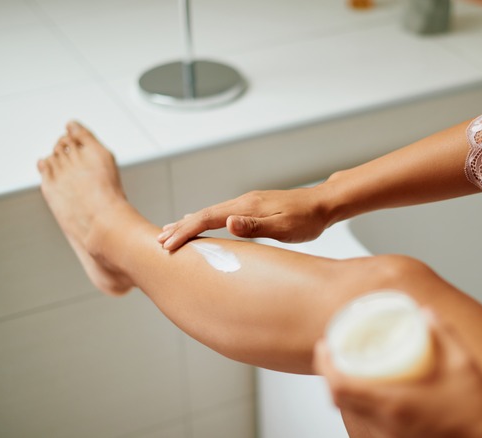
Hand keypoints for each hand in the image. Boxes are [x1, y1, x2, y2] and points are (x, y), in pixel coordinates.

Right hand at [157, 187, 332, 249]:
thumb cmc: (307, 220)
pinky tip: (201, 224)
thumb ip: (254, 226)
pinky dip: (204, 221)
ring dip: (189, 224)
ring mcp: (247, 203)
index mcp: (246, 207)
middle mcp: (242, 202)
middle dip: (180, 228)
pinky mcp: (252, 207)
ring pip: (211, 213)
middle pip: (203, 214)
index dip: (185, 232)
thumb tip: (227, 223)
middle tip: (158, 241)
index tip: (166, 245)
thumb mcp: (283, 228)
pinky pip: (220, 214)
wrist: (324, 204)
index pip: (207, 218)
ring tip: (171, 234)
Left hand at [314, 312, 481, 437]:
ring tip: (349, 370)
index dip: (325, 363)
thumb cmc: (480, 411)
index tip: (323, 345)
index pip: (339, 385)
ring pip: (350, 415)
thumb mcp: (462, 361)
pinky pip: (366, 425)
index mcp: (392, 402)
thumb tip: (425, 312)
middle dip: (330, 375)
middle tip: (332, 353)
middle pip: (338, 400)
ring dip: (343, 392)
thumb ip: (442, 332)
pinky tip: (371, 395)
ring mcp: (390, 435)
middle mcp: (385, 423)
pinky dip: (359, 409)